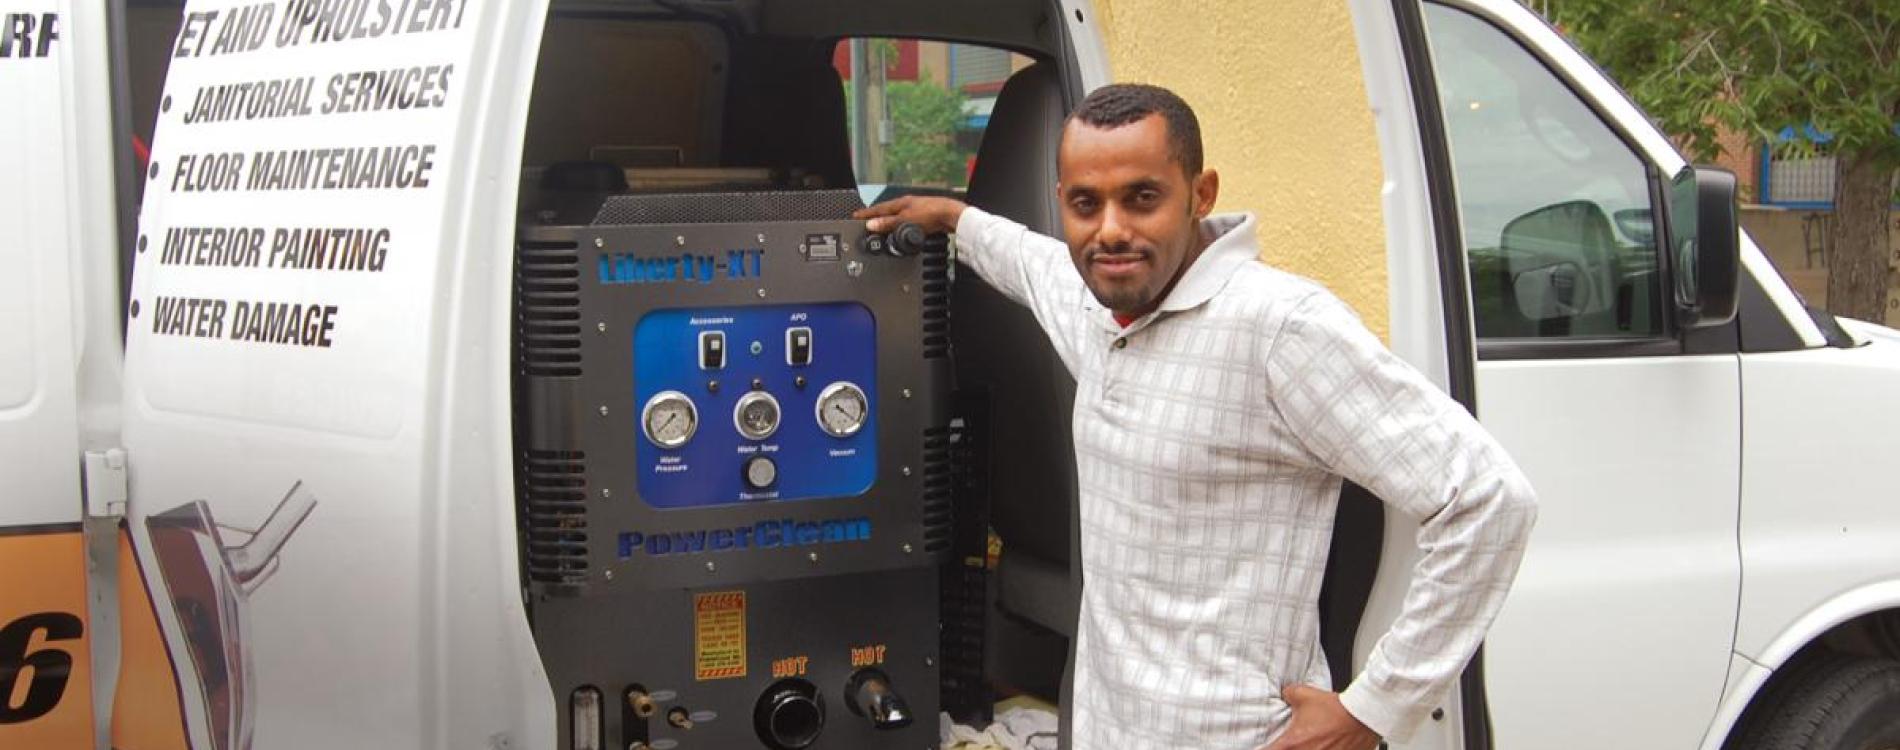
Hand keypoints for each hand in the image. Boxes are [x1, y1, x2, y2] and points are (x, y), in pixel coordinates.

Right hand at [852, 195, 967, 234]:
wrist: (951, 216)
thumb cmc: (931, 214)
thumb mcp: (905, 221)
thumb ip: (888, 224)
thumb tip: (872, 225)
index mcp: (901, 203)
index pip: (878, 208)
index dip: (867, 214)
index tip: (856, 216)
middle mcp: (908, 204)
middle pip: (887, 211)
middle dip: (876, 216)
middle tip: (865, 221)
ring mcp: (916, 210)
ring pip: (897, 216)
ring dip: (888, 221)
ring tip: (881, 228)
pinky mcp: (924, 218)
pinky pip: (906, 221)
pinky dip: (899, 226)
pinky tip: (901, 231)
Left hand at [1261, 684, 1381, 749]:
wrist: (1362, 716)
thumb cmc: (1336, 710)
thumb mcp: (1304, 695)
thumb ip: (1288, 694)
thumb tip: (1284, 694)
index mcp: (1291, 744)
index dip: (1266, 749)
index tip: (1270, 745)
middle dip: (1285, 749)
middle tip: (1293, 743)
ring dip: (1305, 749)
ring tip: (1313, 743)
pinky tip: (1325, 745)